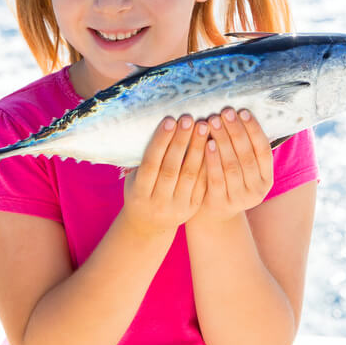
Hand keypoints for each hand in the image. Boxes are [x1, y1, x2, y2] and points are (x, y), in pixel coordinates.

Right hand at [119, 114, 207, 236]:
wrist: (150, 225)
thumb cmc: (140, 191)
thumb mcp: (133, 179)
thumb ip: (142, 159)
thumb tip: (152, 126)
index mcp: (139, 192)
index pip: (151, 163)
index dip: (160, 141)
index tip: (170, 120)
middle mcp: (158, 201)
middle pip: (171, 168)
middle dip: (181, 141)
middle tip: (189, 119)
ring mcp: (177, 206)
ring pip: (189, 175)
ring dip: (197, 149)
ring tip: (203, 127)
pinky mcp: (193, 207)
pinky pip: (202, 183)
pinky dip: (207, 163)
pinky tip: (212, 144)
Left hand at [192, 107, 273, 224]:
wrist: (214, 213)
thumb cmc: (228, 180)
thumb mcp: (243, 168)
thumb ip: (243, 147)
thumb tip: (238, 112)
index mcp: (267, 178)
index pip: (263, 151)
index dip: (254, 130)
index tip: (243, 111)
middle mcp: (257, 190)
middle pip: (247, 156)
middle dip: (236, 132)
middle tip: (225, 113)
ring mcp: (240, 199)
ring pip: (232, 166)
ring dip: (223, 142)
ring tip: (214, 122)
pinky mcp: (221, 203)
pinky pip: (216, 178)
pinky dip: (212, 160)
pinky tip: (207, 144)